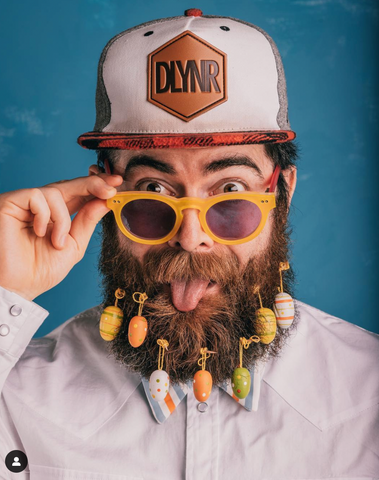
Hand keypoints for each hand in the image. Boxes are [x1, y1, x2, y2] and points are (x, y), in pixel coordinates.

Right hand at [0, 172, 122, 300]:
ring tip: (58, 242)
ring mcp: (25, 204)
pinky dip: (45, 215)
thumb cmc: (40, 270)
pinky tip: (40, 232)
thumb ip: (87, 222)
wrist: (17, 288)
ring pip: (55, 191)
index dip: (97, 186)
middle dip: (93, 184)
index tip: (117, 183)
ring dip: (63, 219)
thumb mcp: (73, 245)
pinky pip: (36, 196)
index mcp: (57, 215)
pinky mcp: (9, 203)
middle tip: (111, 188)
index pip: (79, 193)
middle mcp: (41, 206)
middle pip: (70, 185)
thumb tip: (105, 201)